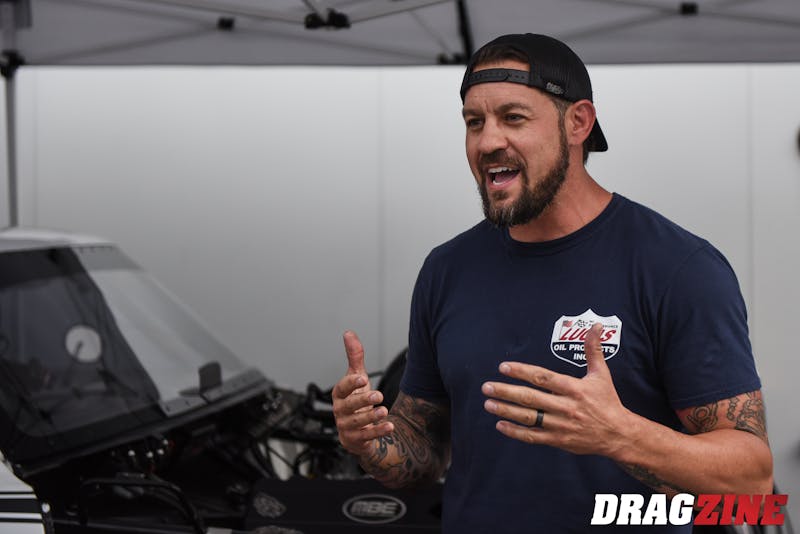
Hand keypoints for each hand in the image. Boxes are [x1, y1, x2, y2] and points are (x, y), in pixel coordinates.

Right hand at [332, 330, 393, 455]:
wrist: (360, 429)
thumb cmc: (357, 400)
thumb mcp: (357, 378)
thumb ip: (354, 357)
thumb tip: (348, 333)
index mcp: (339, 394)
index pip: (341, 388)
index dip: (351, 383)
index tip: (362, 378)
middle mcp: (340, 411)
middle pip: (349, 406)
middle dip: (363, 400)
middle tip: (378, 395)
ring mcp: (346, 427)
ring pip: (357, 422)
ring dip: (371, 417)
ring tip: (384, 410)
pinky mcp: (355, 440)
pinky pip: (366, 437)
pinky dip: (378, 431)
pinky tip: (389, 426)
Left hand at [481, 323, 633, 458]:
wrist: (618, 434)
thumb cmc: (607, 401)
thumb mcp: (601, 374)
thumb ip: (594, 350)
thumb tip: (594, 326)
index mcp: (573, 388)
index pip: (543, 377)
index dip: (522, 372)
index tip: (503, 367)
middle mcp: (565, 407)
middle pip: (531, 398)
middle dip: (506, 392)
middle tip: (486, 387)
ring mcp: (561, 425)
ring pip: (529, 417)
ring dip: (506, 411)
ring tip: (488, 404)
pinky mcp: (559, 440)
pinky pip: (534, 437)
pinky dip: (516, 432)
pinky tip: (500, 425)